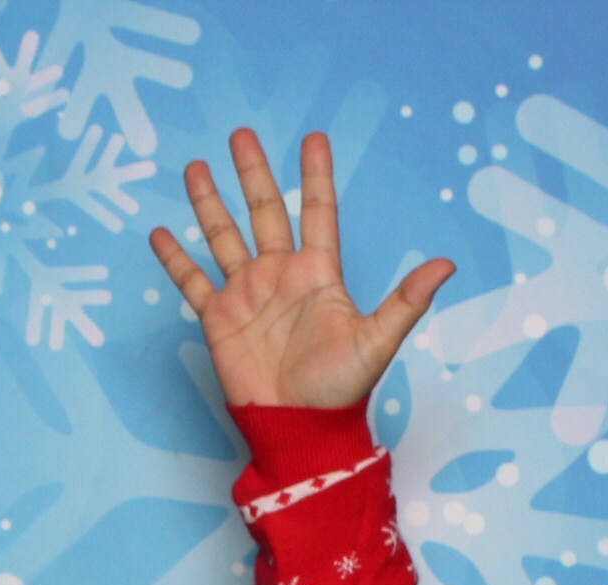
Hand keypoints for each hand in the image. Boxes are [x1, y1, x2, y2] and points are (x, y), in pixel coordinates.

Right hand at [150, 128, 456, 411]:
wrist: (299, 429)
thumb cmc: (340, 390)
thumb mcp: (378, 341)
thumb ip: (406, 301)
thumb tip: (446, 264)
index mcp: (317, 273)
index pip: (317, 211)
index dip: (315, 175)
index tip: (313, 137)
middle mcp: (280, 275)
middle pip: (264, 211)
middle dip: (252, 172)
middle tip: (241, 133)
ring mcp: (247, 294)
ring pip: (224, 236)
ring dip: (210, 202)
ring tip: (196, 166)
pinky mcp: (219, 319)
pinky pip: (193, 282)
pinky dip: (176, 259)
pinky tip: (161, 232)